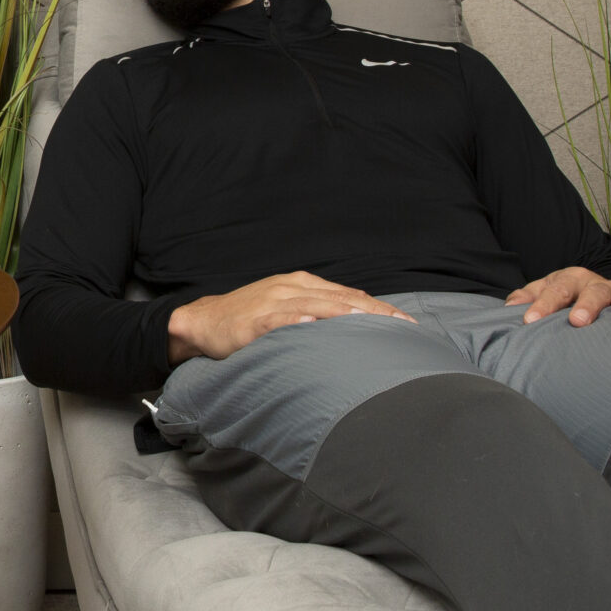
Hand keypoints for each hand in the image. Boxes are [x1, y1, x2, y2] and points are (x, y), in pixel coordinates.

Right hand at [168, 272, 415, 362]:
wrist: (204, 321)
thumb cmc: (249, 318)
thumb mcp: (287, 305)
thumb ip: (318, 308)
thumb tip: (356, 319)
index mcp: (302, 283)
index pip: (349, 295)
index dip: (379, 308)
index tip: (406, 322)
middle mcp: (291, 288)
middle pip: (340, 299)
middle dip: (374, 312)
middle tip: (402, 326)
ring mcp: (273, 302)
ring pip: (315, 306)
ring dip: (344, 314)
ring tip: (369, 322)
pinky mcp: (254, 321)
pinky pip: (279, 320)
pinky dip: (298, 320)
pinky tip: (313, 324)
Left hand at [507, 267, 610, 327]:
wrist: (592, 289)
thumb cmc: (564, 295)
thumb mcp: (544, 290)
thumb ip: (527, 298)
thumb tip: (508, 309)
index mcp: (573, 279)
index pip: (557, 289)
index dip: (543, 304)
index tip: (530, 321)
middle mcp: (599, 286)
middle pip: (594, 292)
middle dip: (587, 306)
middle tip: (577, 322)